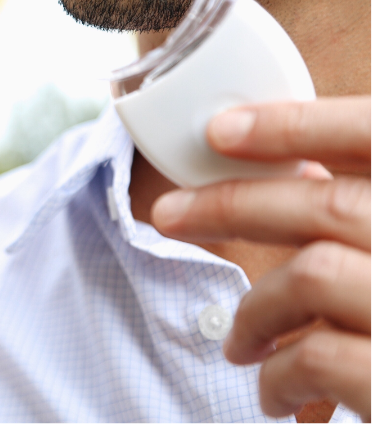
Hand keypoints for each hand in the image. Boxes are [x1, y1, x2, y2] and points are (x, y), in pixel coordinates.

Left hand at [151, 97, 370, 420]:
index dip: (296, 125)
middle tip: (167, 214)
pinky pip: (320, 358)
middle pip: (328, 205)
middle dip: (230, 205)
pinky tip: (274, 395)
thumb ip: (366, 222)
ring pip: (313, 275)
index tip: (221, 129)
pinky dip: (279, 374)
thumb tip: (293, 183)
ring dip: (256, 309)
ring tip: (238, 345)